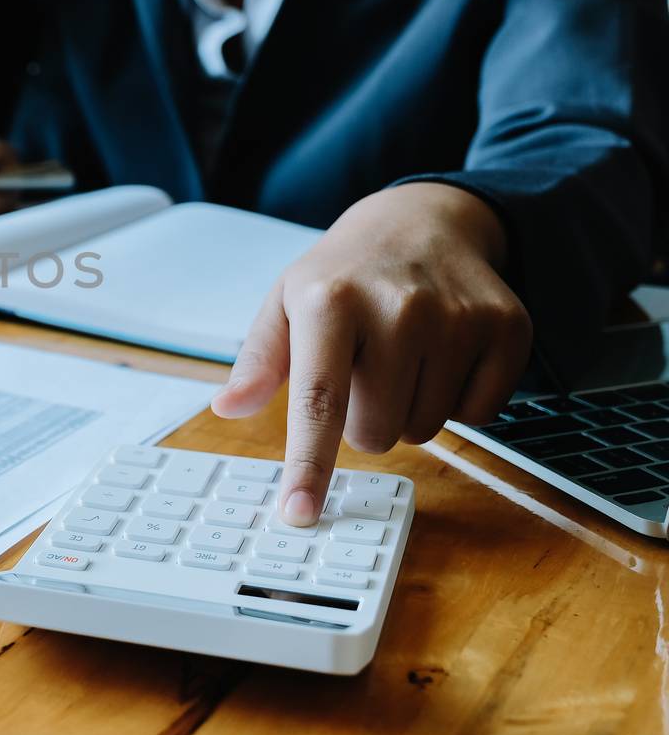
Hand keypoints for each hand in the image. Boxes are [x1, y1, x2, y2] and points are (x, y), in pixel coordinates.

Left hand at [211, 183, 532, 525]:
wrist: (424, 221)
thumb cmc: (344, 274)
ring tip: (401, 357)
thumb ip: (259, 360)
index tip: (299, 513)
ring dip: (407, 410)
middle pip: (374, 433)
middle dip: (361, 421)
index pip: (318, 400)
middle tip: (362, 372)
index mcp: (330, 301)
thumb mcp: (286, 302)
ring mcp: (458, 316)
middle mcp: (397, 306)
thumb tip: (227, 408)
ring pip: (425, 430)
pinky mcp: (507, 326)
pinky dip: (457, 400)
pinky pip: (479, 415)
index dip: (309, 465)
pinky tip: (443, 355)